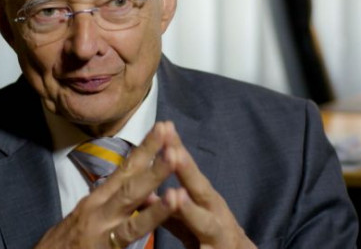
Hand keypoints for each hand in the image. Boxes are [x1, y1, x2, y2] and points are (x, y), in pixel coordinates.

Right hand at [35, 122, 185, 248]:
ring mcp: (102, 227)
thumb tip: (128, 192)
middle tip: (170, 131)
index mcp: (98, 200)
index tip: (162, 127)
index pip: (124, 169)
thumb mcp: (86, 220)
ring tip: (175, 159)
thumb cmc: (65, 247)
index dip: (143, 148)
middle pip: (130, 177)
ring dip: (154, 176)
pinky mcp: (104, 247)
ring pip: (132, 198)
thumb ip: (108, 206)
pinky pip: (132, 233)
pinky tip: (170, 207)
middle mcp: (99, 208)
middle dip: (151, 153)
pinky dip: (152, 219)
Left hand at [162, 122, 255, 248]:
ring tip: (177, 197)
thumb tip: (140, 186)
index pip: (187, 169)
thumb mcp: (186, 215)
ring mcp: (220, 234)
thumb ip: (166, 203)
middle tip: (173, 151)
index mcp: (203, 198)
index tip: (164, 126)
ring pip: (206, 222)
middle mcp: (215, 212)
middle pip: (200, 188)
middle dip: (187, 170)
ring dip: (191, 210)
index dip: (176, 149)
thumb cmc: (208, 233)